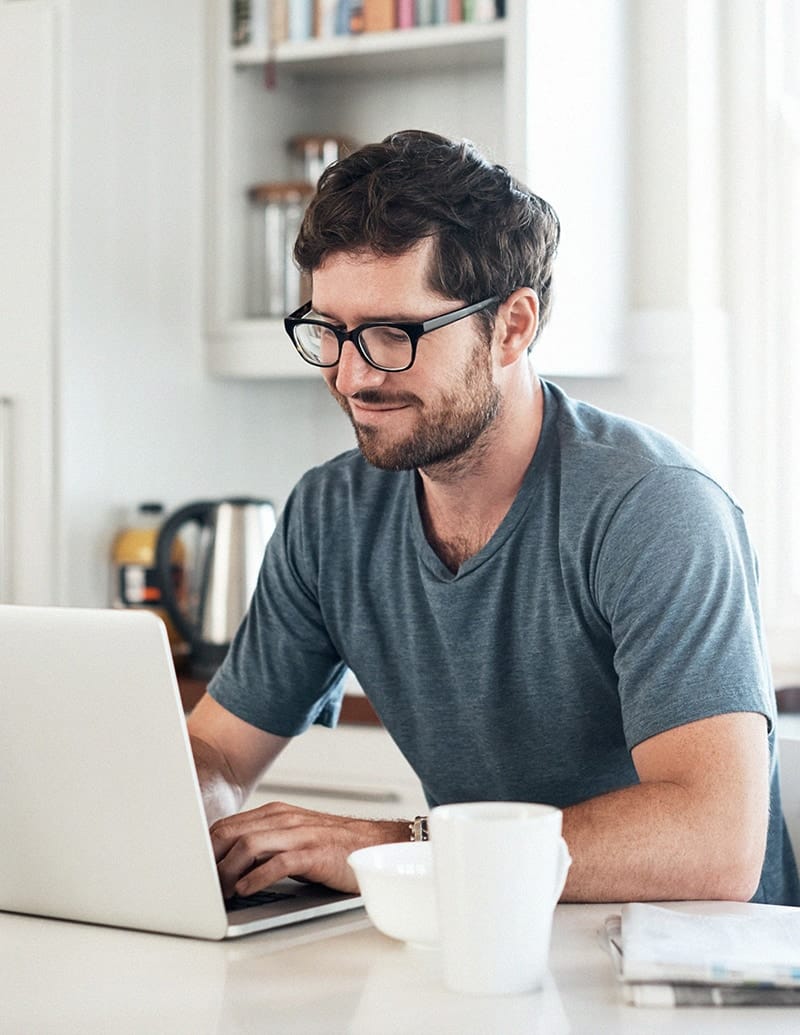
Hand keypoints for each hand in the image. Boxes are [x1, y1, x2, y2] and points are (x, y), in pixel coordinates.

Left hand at [210, 801, 408, 896]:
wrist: (376, 845)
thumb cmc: (333, 847)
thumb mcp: (294, 839)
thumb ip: (265, 845)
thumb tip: (228, 865)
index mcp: (276, 814)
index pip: (227, 826)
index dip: (205, 849)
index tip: (192, 872)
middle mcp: (285, 819)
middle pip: (231, 833)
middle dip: (210, 860)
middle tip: (199, 886)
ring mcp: (300, 834)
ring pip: (249, 845)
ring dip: (227, 871)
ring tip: (219, 892)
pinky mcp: (314, 853)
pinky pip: (278, 862)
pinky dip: (256, 877)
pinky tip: (245, 889)